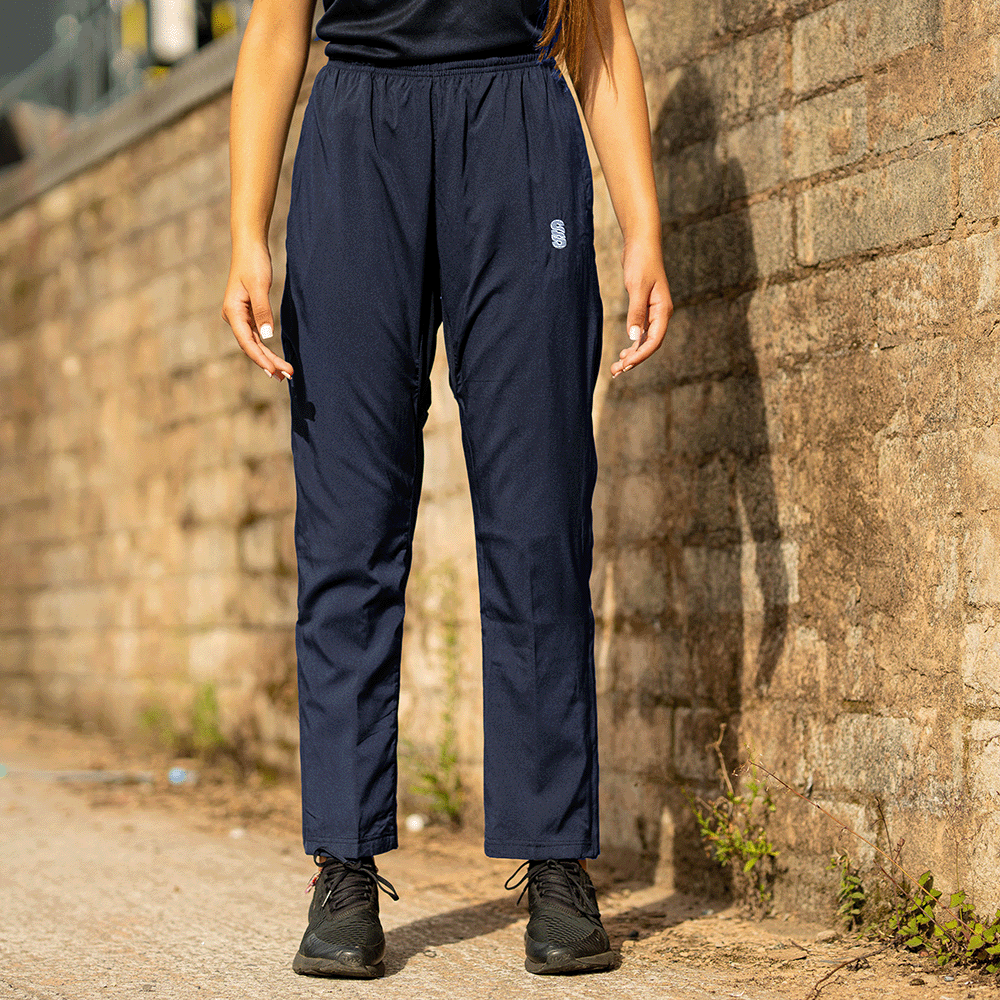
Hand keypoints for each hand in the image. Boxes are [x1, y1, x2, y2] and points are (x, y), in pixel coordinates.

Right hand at [221, 240, 294, 380]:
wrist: (249, 246)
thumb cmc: (253, 263)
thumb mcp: (259, 286)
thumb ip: (263, 311)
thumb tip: (267, 337)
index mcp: (233, 312)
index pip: (247, 342)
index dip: (260, 358)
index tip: (273, 371)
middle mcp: (234, 317)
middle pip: (252, 346)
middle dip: (268, 362)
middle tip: (286, 376)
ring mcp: (240, 316)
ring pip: (254, 343)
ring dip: (268, 358)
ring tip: (284, 373)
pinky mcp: (248, 313)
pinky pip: (257, 336)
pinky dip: (266, 348)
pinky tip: (275, 358)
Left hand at [611, 237, 671, 377]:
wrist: (641, 243)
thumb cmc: (641, 262)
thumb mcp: (637, 287)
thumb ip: (636, 312)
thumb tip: (634, 337)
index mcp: (663, 310)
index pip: (654, 340)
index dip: (641, 355)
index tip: (626, 365)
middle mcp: (660, 314)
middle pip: (649, 344)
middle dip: (634, 359)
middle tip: (617, 371)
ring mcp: (653, 312)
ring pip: (644, 340)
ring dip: (632, 354)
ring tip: (617, 367)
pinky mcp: (644, 308)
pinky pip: (641, 332)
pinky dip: (633, 344)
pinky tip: (624, 351)